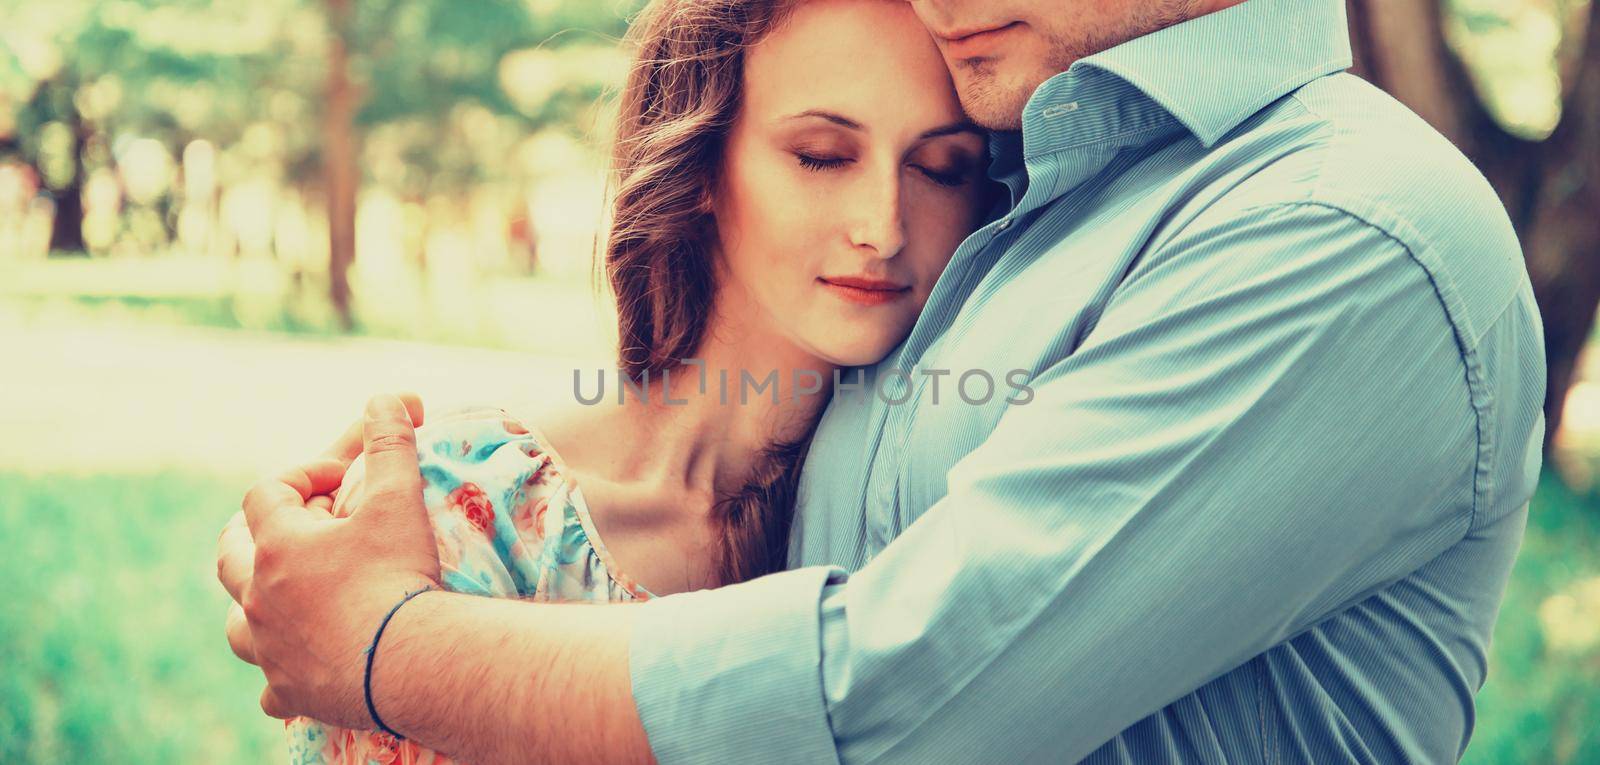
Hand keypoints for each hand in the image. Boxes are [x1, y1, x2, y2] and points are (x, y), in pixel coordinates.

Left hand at [217, 392, 438, 726]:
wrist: (407, 664)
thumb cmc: (397, 577)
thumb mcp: (400, 499)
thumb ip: (391, 443)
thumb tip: (387, 397)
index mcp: (278, 545)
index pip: (267, 492)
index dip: (302, 476)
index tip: (341, 479)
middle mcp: (259, 596)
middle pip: (232, 555)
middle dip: (254, 534)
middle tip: (291, 528)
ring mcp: (270, 647)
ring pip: (237, 623)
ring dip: (253, 604)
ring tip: (277, 598)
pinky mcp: (290, 690)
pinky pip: (269, 686)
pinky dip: (279, 673)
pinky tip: (294, 669)